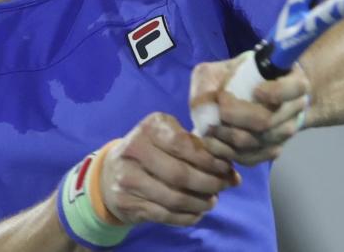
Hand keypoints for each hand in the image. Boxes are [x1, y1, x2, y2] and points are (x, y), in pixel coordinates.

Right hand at [100, 112, 240, 226]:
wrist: (111, 172)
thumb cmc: (152, 150)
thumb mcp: (168, 136)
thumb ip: (197, 149)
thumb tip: (231, 172)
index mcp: (150, 127)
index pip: (185, 145)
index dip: (209, 160)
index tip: (226, 167)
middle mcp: (135, 149)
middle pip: (180, 174)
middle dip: (209, 183)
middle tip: (225, 186)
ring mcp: (127, 178)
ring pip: (173, 197)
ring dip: (200, 203)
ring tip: (212, 201)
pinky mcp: (126, 201)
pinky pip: (164, 214)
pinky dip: (186, 216)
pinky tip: (197, 212)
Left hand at [190, 54, 310, 165]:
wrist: (262, 94)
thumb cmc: (246, 75)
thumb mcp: (228, 66)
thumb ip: (214, 77)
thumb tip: (206, 103)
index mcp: (295, 82)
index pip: (294, 89)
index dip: (275, 92)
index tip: (255, 90)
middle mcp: (295, 110)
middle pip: (266, 121)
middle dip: (235, 116)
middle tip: (218, 108)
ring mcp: (285, 133)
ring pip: (255, 142)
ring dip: (227, 136)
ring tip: (209, 127)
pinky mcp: (272, 151)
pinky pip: (250, 158)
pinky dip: (228, 152)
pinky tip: (214, 142)